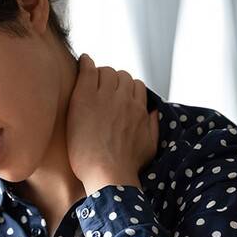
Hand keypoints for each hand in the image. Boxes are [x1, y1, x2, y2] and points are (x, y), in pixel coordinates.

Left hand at [66, 54, 159, 192]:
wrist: (108, 174)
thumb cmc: (127, 166)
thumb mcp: (150, 146)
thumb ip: (154, 125)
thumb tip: (154, 111)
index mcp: (139, 109)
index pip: (136, 85)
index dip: (125, 89)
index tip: (117, 95)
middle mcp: (125, 99)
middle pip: (121, 76)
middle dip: (112, 81)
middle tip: (101, 91)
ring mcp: (105, 96)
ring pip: (106, 72)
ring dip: (99, 75)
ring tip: (91, 83)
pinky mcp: (85, 98)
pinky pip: (88, 70)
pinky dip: (86, 64)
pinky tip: (83, 62)